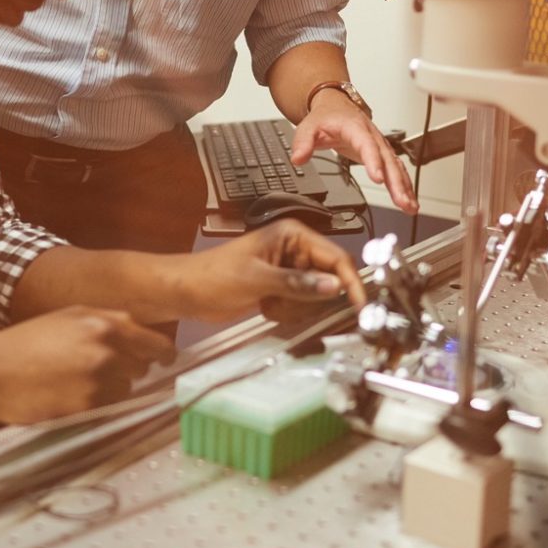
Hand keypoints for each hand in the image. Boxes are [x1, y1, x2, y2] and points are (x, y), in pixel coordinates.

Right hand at [0, 307, 173, 422]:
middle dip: (129, 369)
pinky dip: (94, 404)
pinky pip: (106, 408)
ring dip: (110, 388)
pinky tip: (68, 395)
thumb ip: (109, 320)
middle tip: (100, 369)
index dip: (161, 353)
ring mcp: (99, 382)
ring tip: (77, 381)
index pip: (157, 344)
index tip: (160, 359)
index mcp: (106, 325)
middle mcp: (108, 352)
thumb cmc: (27, 341)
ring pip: (125, 390)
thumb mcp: (70, 316)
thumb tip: (141, 333)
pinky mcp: (87, 408)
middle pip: (142, 368)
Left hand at [182, 220, 365, 320]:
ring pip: (316, 296)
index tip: (361, 304)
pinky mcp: (282, 288)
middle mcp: (294, 250)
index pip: (335, 257)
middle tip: (289, 304)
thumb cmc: (212, 275)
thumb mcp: (257, 279)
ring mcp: (288, 270)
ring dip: (297, 308)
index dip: (349, 282)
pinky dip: (287, 312)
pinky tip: (266, 307)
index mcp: (292, 235)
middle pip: (328, 279)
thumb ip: (297, 284)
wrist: (186, 292)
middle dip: (312, 299)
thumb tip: (332, 287)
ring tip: (270, 303)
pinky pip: (301, 305)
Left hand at [291, 102, 417, 214]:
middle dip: (396, 182)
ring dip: (404, 187)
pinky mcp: (381, 155)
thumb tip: (297, 158)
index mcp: (356, 128)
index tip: (378, 178)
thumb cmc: (326, 117)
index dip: (374, 162)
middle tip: (401, 201)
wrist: (336, 106)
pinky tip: (409, 201)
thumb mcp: (309, 126)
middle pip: (388, 161)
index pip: (367, 145)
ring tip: (410, 206)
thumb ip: (303, 143)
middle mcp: (372, 137)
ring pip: (395, 167)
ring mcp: (379, 146)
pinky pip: (396, 170)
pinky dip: (404, 186)